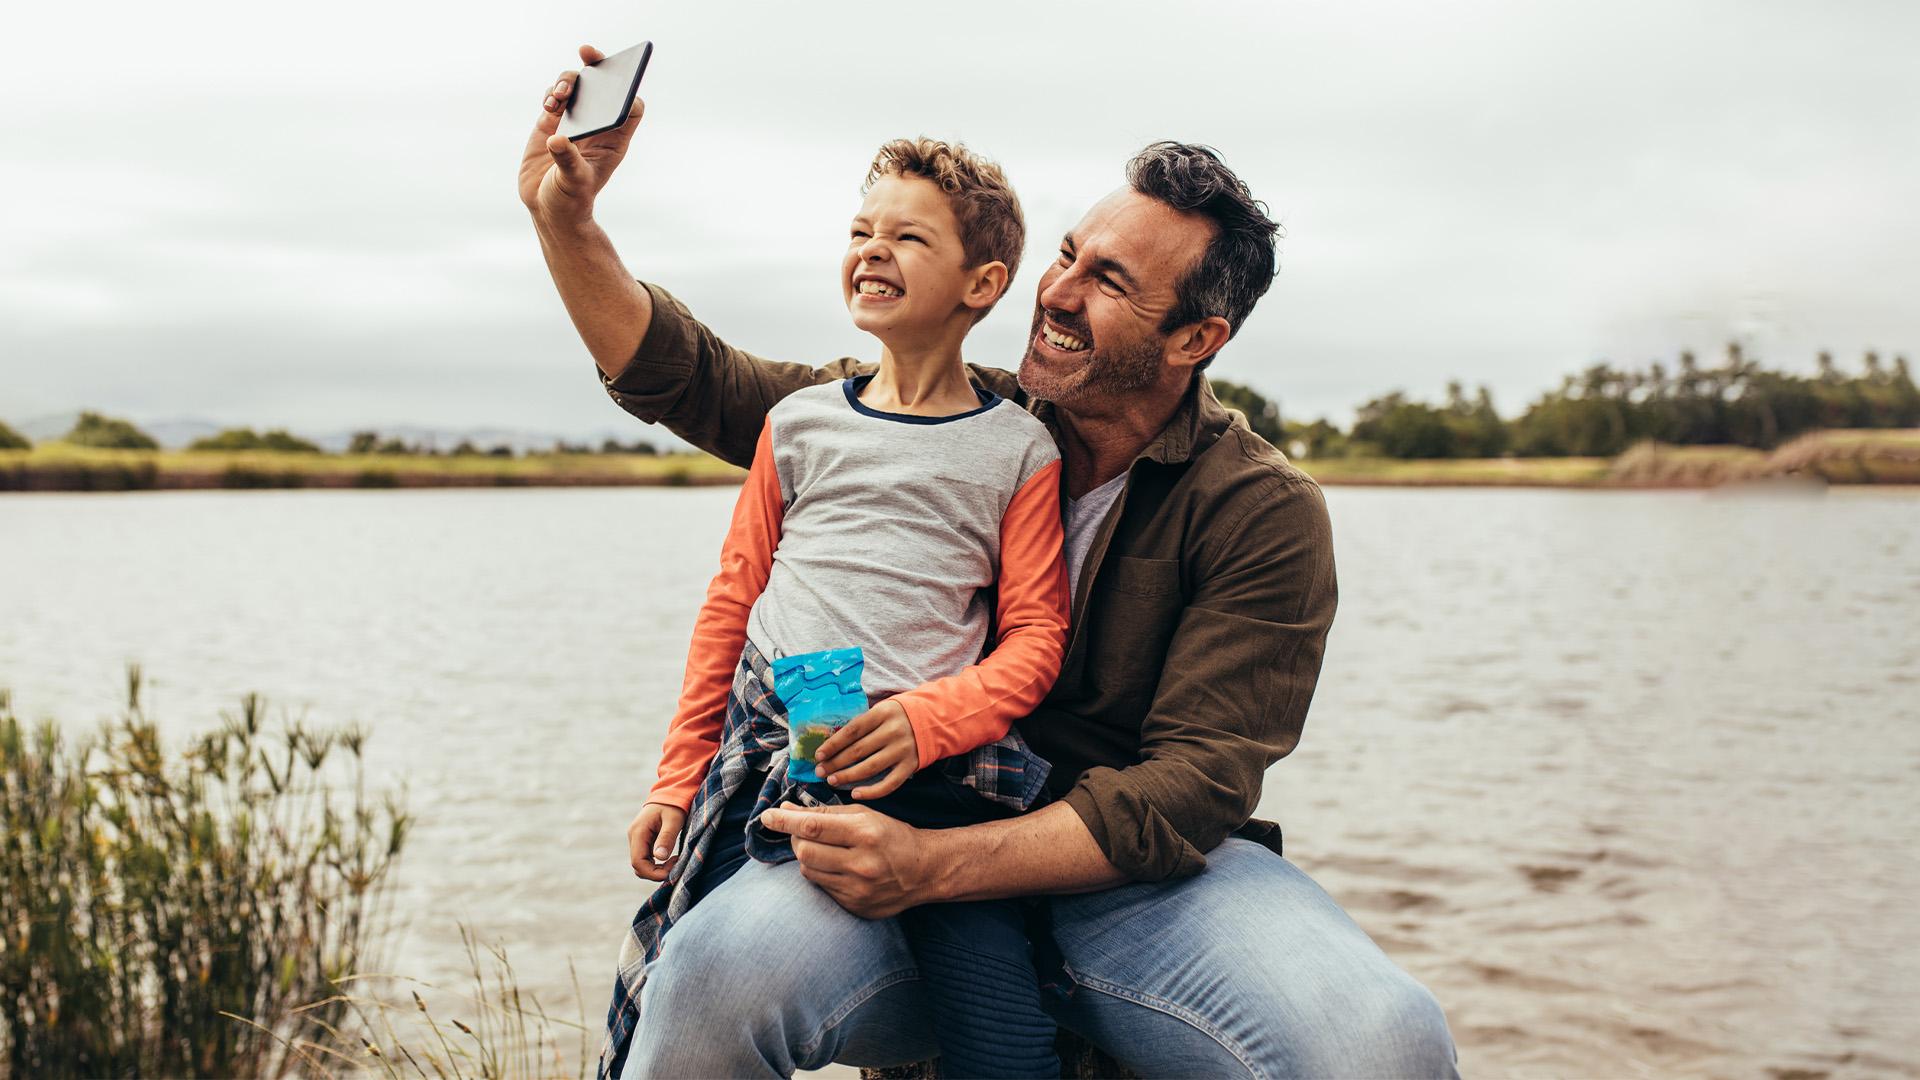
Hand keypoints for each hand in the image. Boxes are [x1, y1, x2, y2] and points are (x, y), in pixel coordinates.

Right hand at [519, 44, 646, 227]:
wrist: (547, 208)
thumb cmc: (570, 199)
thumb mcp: (574, 183)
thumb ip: (568, 161)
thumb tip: (558, 139)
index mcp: (614, 140)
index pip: (630, 106)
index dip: (629, 86)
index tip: (620, 73)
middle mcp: (596, 126)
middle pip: (602, 87)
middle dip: (596, 67)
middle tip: (587, 53)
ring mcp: (573, 122)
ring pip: (576, 87)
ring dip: (568, 82)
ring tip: (560, 96)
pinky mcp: (550, 123)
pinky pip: (553, 98)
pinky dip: (551, 95)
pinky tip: (548, 105)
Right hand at [627, 802, 685, 881]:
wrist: (671, 792)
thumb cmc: (674, 805)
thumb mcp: (673, 820)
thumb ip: (666, 837)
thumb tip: (660, 857)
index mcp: (638, 832)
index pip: (637, 862)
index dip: (653, 873)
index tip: (672, 870)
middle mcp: (634, 837)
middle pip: (638, 866)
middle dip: (656, 872)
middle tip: (676, 864)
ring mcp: (637, 839)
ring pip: (642, 864)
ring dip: (657, 869)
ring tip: (675, 861)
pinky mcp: (644, 841)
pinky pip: (646, 859)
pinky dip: (658, 864)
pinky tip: (671, 858)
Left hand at [756, 804, 930, 917]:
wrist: (924, 871)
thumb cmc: (891, 836)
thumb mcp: (864, 815)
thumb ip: (824, 813)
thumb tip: (787, 810)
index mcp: (864, 833)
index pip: (812, 827)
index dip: (785, 821)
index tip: (767, 816)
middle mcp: (861, 863)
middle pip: (805, 852)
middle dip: (797, 840)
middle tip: (803, 833)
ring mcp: (857, 889)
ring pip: (809, 871)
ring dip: (809, 858)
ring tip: (825, 851)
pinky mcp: (855, 906)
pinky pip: (823, 888)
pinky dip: (823, 875)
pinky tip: (839, 868)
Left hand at [812, 699, 917, 798]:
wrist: (933, 720)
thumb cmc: (898, 716)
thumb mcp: (881, 710)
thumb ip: (862, 724)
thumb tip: (832, 743)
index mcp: (882, 714)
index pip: (852, 730)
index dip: (833, 744)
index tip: (818, 755)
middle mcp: (893, 731)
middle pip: (858, 750)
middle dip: (836, 763)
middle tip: (820, 771)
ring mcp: (902, 750)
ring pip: (870, 768)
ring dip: (848, 776)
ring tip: (832, 780)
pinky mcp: (911, 766)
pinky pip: (889, 783)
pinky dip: (872, 791)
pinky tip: (856, 794)